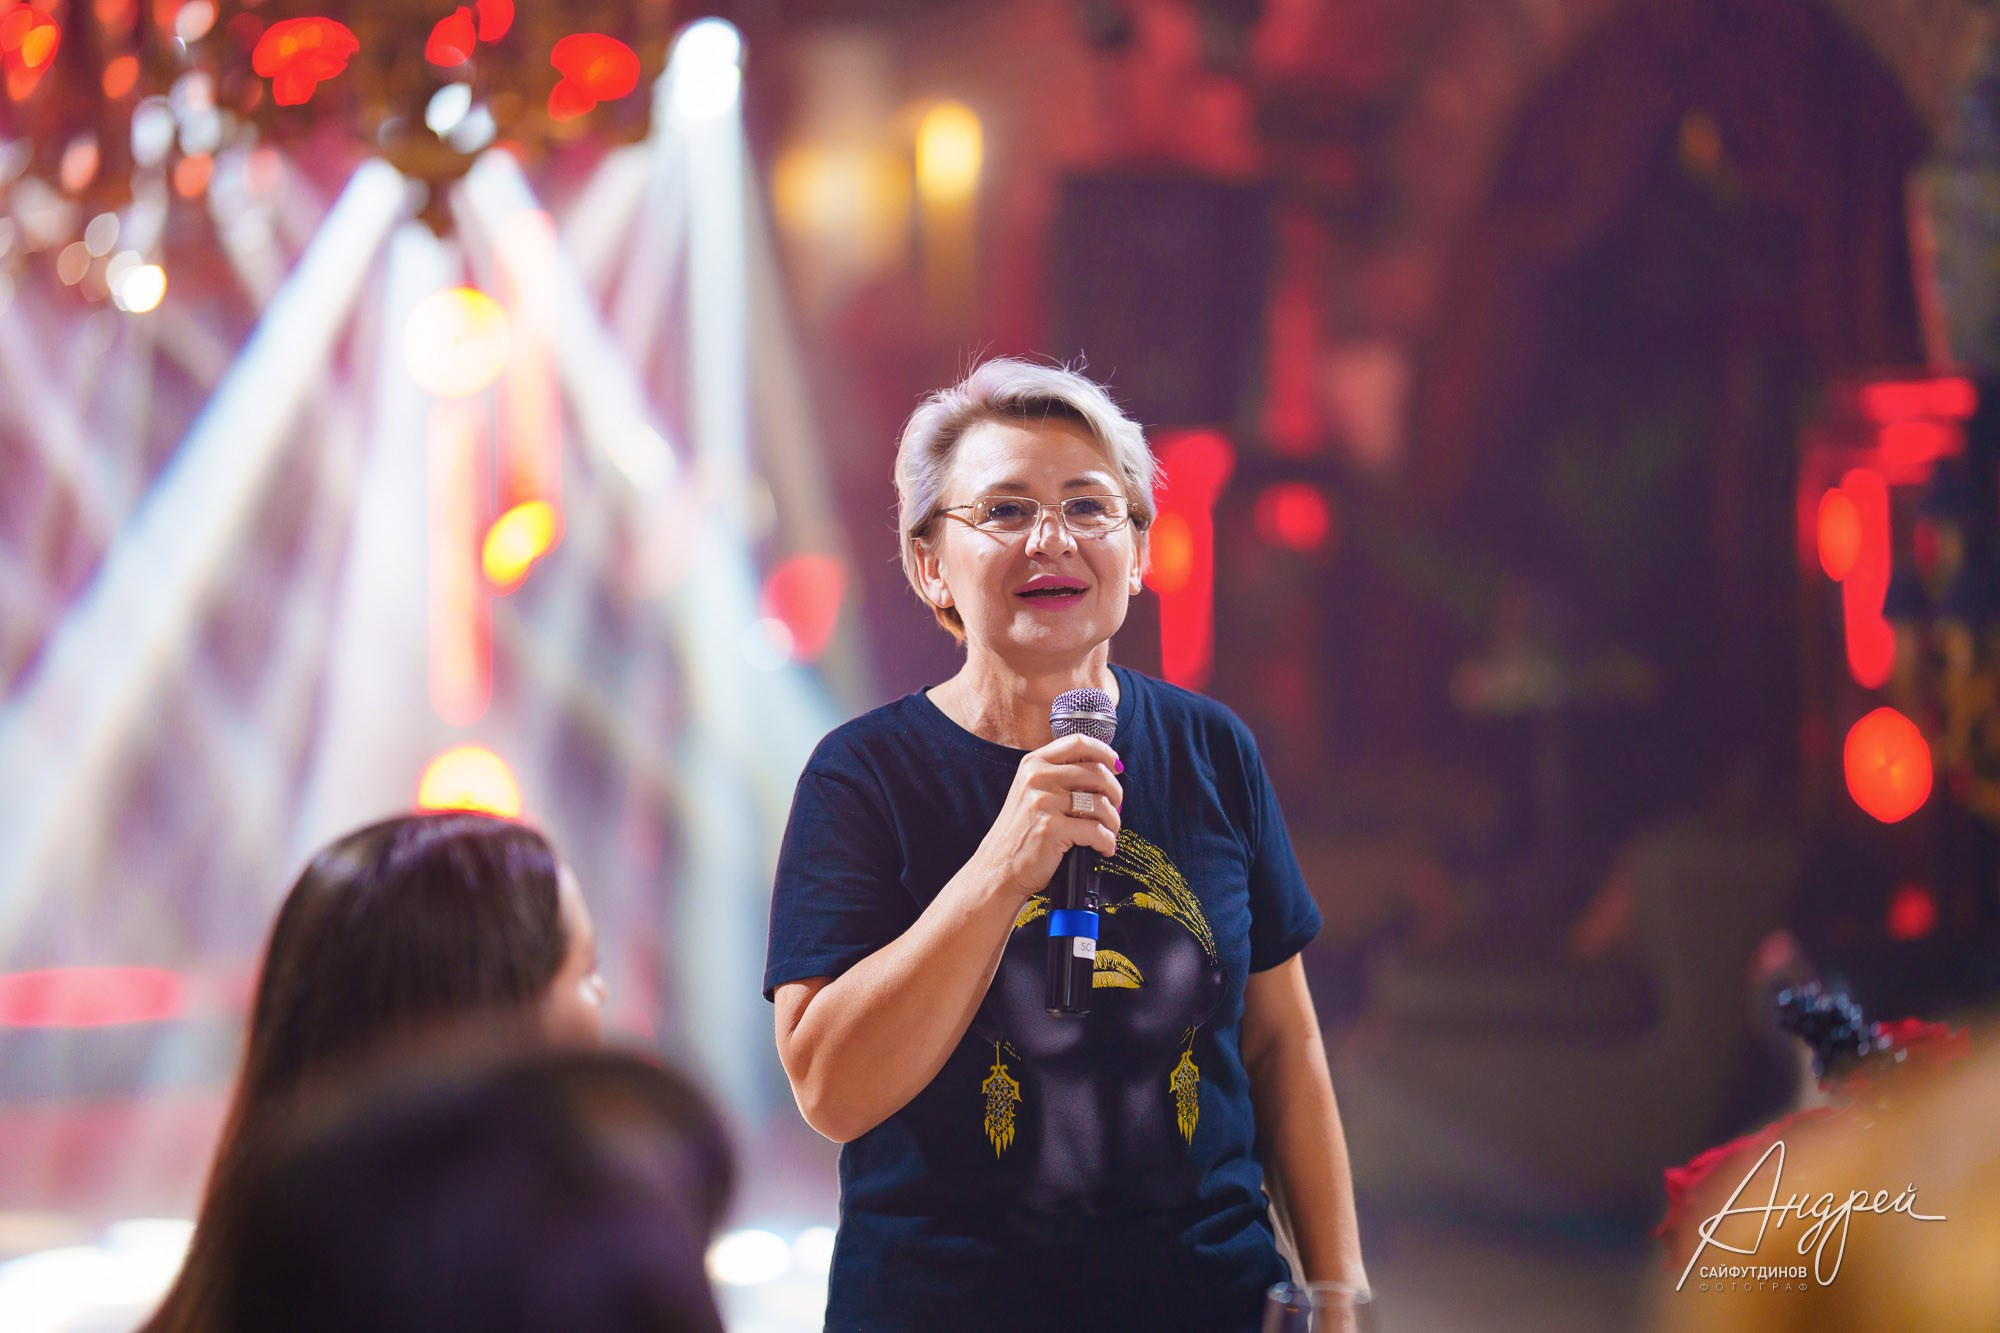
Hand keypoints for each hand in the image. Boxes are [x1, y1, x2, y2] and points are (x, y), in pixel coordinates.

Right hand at [973, 734, 1122, 899]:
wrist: (998, 867)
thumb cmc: (1021, 832)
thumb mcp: (1032, 792)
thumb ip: (1059, 776)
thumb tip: (1105, 770)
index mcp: (1034, 763)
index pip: (1079, 743)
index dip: (1105, 753)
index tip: (1116, 767)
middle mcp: (1037, 777)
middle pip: (1097, 772)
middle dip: (1115, 793)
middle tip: (1115, 809)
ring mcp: (1044, 802)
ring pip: (1101, 803)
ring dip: (1113, 822)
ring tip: (1108, 833)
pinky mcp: (1052, 829)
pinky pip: (1097, 831)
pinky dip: (1107, 842)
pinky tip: (1103, 848)